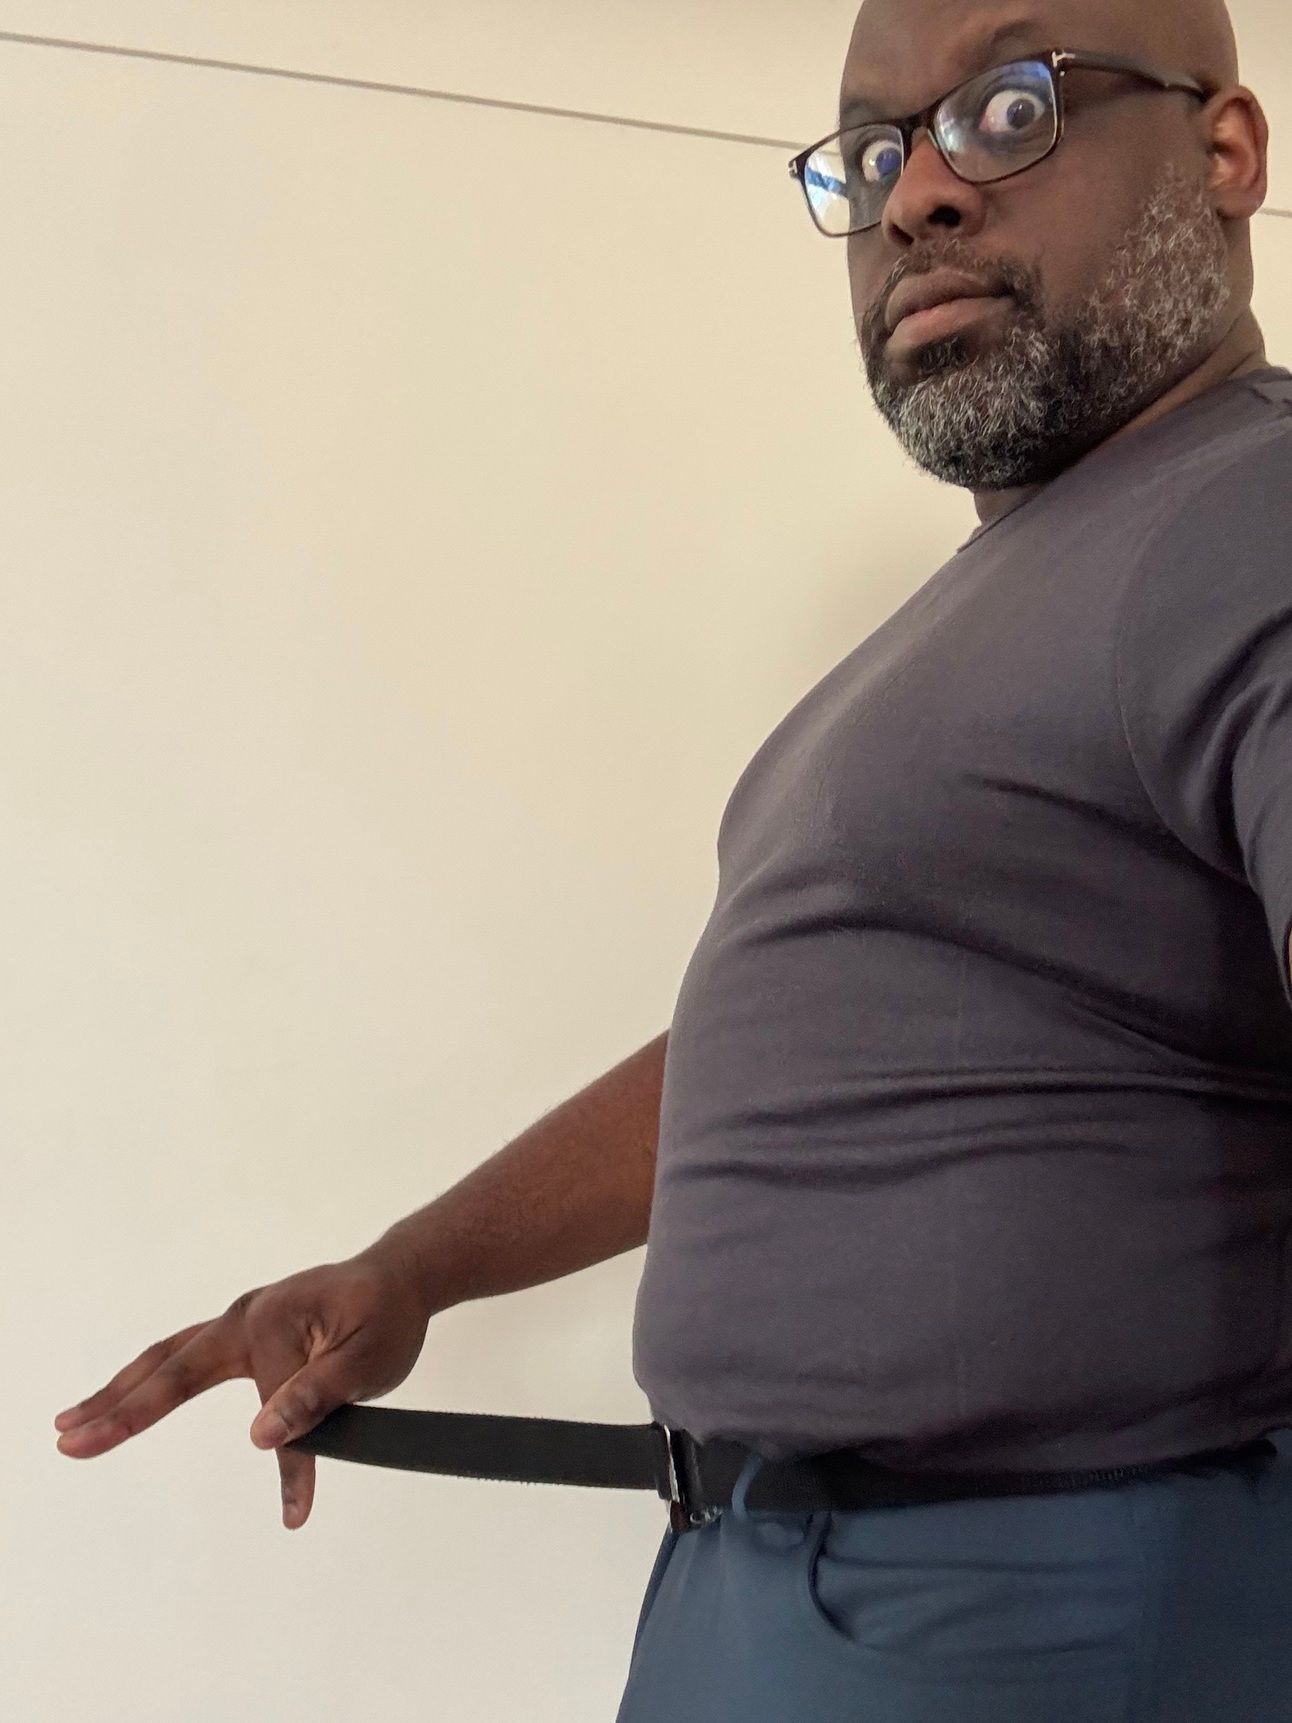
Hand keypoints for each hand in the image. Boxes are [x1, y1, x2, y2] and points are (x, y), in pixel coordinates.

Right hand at [52, 1245, 435, 1529]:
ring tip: (73, 1422)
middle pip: (170, 1368)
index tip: (297, 1511)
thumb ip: (317, 1397)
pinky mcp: (243, 1327)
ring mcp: (241, 1319)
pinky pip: (186, 1354)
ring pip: (168, 1358)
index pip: (271, 1411)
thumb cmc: (387, 1318)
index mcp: (274, 1325)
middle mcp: (245, 1316)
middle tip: (68, 1440)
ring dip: (120, 1390)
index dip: (288, 1465)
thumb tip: (263, 1436)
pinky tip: (127, 1394)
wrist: (399, 1277)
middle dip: (118, 1407)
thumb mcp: (369, 1361)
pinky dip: (150, 1376)